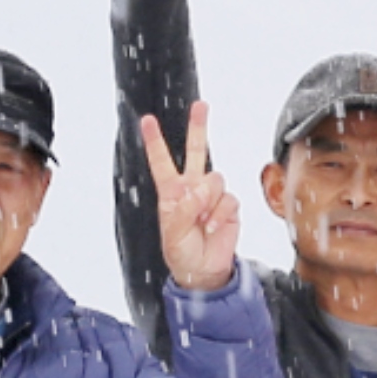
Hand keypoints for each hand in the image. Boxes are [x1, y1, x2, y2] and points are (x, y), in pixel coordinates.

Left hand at [140, 105, 242, 295]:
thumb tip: (200, 190)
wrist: (205, 271)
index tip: (148, 121)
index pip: (162, 162)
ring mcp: (211, 196)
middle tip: (201, 106)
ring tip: (202, 221)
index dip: (155, 141)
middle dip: (198, 128)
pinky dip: (221, 214)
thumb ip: (184, 209)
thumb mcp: (172, 234)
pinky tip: (214, 227)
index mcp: (171, 193)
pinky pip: (228, 199)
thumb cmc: (182, 254)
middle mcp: (192, 189)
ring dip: (209, 201)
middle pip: (196, 152)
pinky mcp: (229, 206)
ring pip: (215, 178)